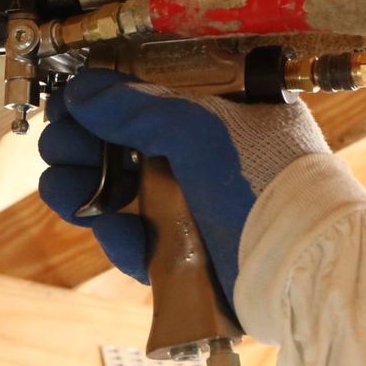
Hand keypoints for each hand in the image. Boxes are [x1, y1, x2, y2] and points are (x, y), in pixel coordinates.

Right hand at [37, 69, 329, 289]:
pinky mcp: (183, 249)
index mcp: (224, 108)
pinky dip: (122, 240)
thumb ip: (138, 108)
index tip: (68, 106)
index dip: (103, 98)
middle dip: (84, 147)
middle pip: (123, 141)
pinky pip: (134, 236)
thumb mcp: (202, 131)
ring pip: (120, 192)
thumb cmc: (268, 187)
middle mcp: (207, 152)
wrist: (301, 274)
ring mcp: (194, 202)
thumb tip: (83, 92)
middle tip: (63, 151)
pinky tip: (125, 240)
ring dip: (87, 193)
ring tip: (73, 197)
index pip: (148, 92)